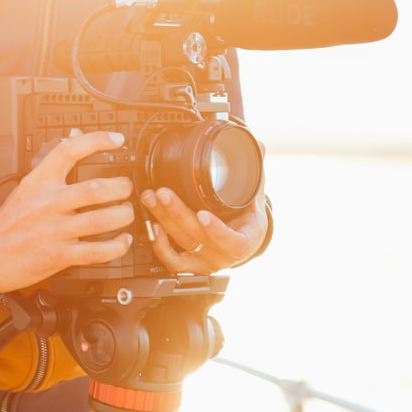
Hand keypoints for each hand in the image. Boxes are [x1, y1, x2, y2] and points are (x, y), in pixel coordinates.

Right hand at [0, 131, 133, 292]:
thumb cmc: (10, 221)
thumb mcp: (27, 187)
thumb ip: (52, 165)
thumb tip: (75, 138)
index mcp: (40, 181)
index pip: (69, 150)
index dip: (97, 140)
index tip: (117, 140)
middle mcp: (49, 203)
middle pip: (95, 189)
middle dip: (121, 188)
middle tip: (126, 189)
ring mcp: (55, 230)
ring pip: (101, 220)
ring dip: (123, 216)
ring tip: (127, 213)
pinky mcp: (60, 256)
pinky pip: (97, 251)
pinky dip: (116, 246)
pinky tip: (122, 241)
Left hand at [140, 179, 269, 274]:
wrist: (245, 241)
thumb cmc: (248, 219)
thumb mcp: (255, 196)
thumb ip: (255, 171)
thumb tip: (258, 145)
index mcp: (245, 240)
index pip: (232, 241)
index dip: (216, 230)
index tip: (203, 214)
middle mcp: (224, 255)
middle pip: (197, 236)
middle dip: (177, 213)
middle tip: (163, 193)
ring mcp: (206, 261)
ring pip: (181, 242)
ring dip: (164, 219)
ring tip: (152, 198)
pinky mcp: (191, 266)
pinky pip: (172, 262)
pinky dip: (160, 245)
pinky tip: (153, 225)